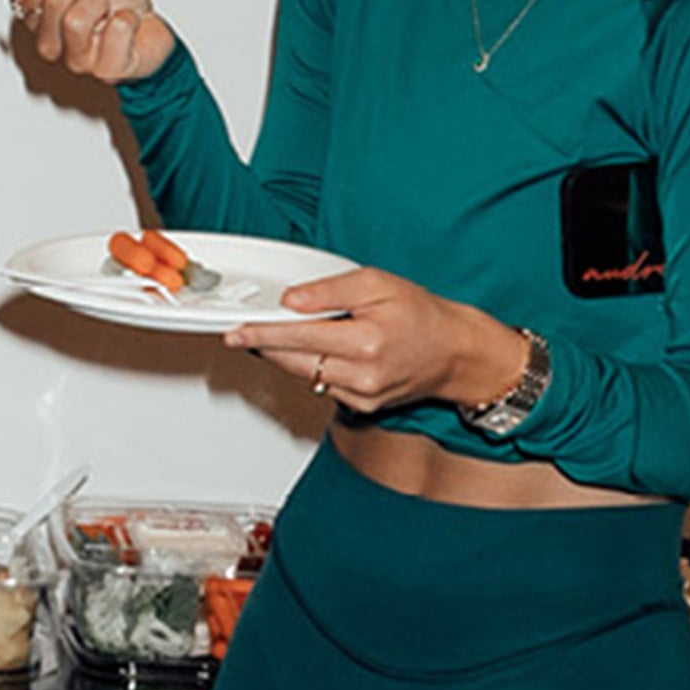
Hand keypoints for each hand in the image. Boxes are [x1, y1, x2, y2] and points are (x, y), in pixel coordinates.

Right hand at [10, 0, 177, 84]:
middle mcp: (52, 40)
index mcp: (43, 15)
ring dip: (100, 1)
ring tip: (111, 4)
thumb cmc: (120, 11)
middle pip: (50, 1)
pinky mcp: (105, 71)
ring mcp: (76, 60)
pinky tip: (129, 22)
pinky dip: (128, 19)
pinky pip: (114, 32)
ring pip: (74, 21)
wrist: (149, 41)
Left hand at [224, 266, 531, 412]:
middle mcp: (362, 374)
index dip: (263, 332)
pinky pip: (322, 386)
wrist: (454, 352)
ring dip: (284, 357)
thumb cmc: (421, 315)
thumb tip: (293, 300)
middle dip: (265, 345)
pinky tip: (311, 353)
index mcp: (367, 341)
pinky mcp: (361, 406)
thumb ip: (331, 291)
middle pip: (295, 361)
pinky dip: (310, 368)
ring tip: (271, 337)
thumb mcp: (378, 284)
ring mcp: (361, 395)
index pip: (300, 337)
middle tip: (243, 331)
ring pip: (304, 376)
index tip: (236, 330)